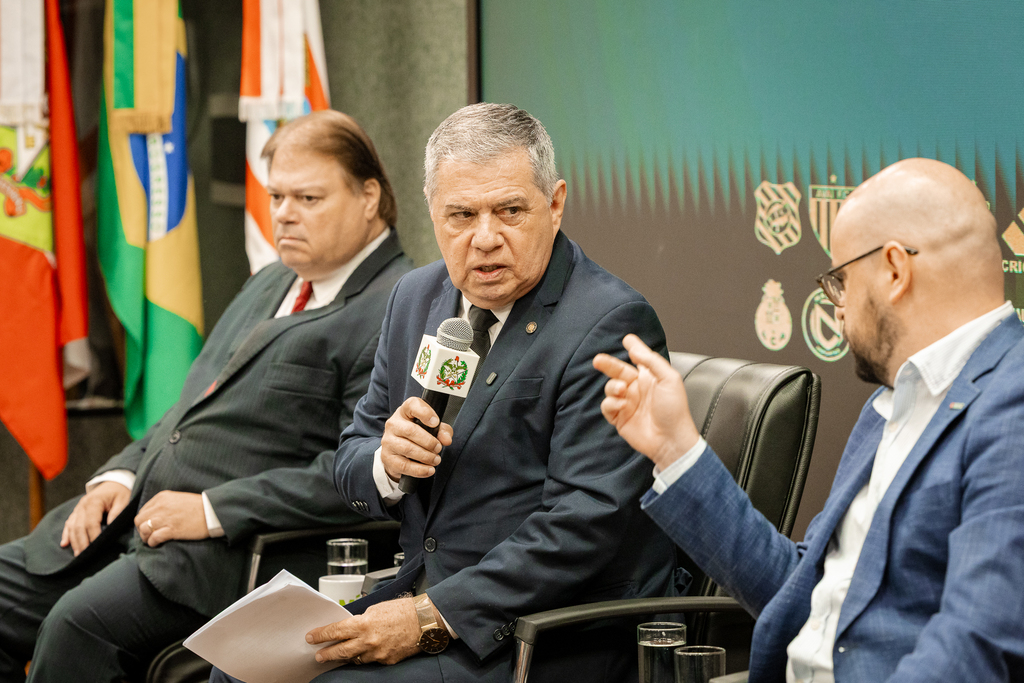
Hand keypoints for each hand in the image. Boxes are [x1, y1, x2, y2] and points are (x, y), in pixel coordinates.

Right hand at [60, 481, 131, 555]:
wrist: (114, 482)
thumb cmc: (120, 492)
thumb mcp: (123, 500)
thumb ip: (116, 513)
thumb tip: (109, 528)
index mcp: (94, 502)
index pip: (91, 523)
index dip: (93, 536)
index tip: (97, 547)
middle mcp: (82, 505)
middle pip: (79, 527)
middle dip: (81, 542)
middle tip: (84, 556)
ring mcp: (78, 508)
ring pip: (72, 527)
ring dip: (74, 541)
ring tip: (77, 554)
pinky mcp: (77, 511)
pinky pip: (69, 523)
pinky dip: (66, 534)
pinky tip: (64, 544)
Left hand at [134, 491, 209, 546]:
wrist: (212, 512)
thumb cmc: (198, 506)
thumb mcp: (178, 499)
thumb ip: (164, 504)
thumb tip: (153, 516)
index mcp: (162, 497)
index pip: (143, 511)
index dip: (144, 521)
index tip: (150, 526)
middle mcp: (161, 506)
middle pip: (139, 521)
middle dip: (142, 529)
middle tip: (149, 535)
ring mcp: (165, 518)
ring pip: (143, 530)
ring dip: (146, 537)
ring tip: (152, 540)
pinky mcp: (172, 530)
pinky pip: (153, 538)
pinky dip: (153, 542)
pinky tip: (158, 543)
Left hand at [306, 597, 421, 665]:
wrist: (425, 622)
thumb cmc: (403, 611)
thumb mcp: (377, 609)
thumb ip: (362, 619)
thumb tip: (351, 626)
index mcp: (364, 624)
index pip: (336, 631)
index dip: (321, 635)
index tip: (311, 637)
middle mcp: (368, 641)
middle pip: (340, 651)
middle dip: (327, 654)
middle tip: (319, 656)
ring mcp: (377, 653)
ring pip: (355, 659)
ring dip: (347, 656)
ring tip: (341, 655)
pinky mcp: (386, 661)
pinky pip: (371, 661)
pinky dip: (367, 656)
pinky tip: (366, 653)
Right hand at [380, 397, 453, 482]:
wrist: (398, 452)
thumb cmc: (417, 435)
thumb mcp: (432, 428)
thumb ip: (442, 431)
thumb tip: (446, 439)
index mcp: (405, 411)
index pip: (412, 405)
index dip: (425, 412)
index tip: (435, 422)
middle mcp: (393, 424)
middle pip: (410, 430)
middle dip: (429, 442)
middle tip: (438, 448)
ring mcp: (388, 441)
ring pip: (407, 448)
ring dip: (426, 456)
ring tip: (436, 460)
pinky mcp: (387, 457)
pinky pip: (404, 465)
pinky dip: (419, 470)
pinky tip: (429, 470)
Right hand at [593, 334, 701, 469]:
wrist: (670, 439)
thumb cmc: (674, 410)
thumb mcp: (669, 379)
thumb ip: (651, 361)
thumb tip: (635, 349)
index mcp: (650, 378)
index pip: (639, 360)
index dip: (633, 349)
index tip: (627, 339)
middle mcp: (637, 389)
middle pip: (618, 372)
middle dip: (608, 364)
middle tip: (597, 360)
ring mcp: (628, 404)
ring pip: (610, 388)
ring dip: (613, 386)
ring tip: (622, 390)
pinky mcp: (619, 418)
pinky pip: (607, 406)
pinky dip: (611, 403)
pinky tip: (622, 405)